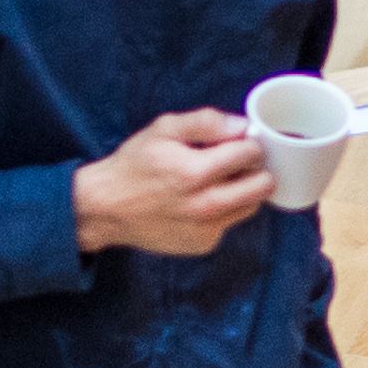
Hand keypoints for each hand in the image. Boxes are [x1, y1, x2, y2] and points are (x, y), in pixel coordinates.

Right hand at [74, 110, 268, 255]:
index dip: (249, 143)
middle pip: (262, 186)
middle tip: (240, 162)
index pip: (250, 154)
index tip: (240, 142)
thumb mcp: (163, 129)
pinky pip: (230, 223)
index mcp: (195, 172)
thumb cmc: (134, 165)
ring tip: (219, 180)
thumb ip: (206, 122)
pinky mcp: (203, 245)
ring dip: (244, 191)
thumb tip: (242, 125)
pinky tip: (201, 201)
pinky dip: (225, 210)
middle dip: (257, 169)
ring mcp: (206, 229)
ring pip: (251, 206)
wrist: (106, 208)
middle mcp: (205, 206)